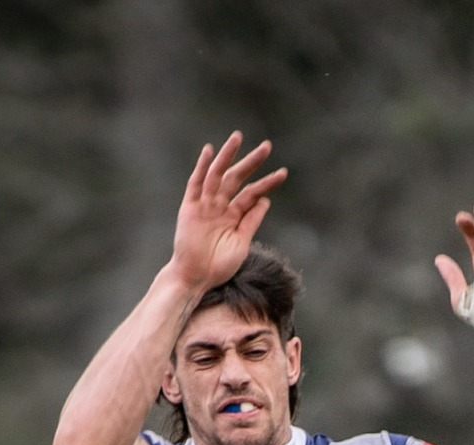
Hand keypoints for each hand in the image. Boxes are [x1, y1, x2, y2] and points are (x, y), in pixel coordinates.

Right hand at [169, 134, 285, 294]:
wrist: (197, 277)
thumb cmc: (219, 265)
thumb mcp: (241, 243)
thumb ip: (251, 221)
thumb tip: (265, 201)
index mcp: (234, 215)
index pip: (253, 193)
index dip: (267, 183)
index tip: (283, 173)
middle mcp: (220, 206)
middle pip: (237, 178)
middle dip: (251, 162)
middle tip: (267, 146)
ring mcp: (205, 205)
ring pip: (217, 175)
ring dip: (227, 156)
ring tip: (238, 138)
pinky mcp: (190, 208)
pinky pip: (196, 184)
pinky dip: (202, 168)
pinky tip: (209, 152)